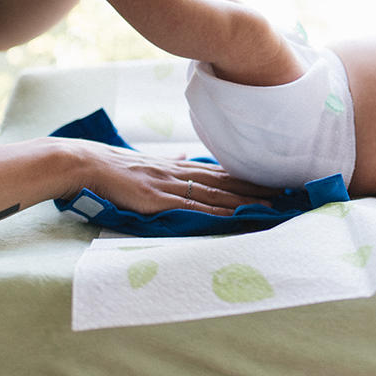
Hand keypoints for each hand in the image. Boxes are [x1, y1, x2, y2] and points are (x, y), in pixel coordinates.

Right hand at [72, 141, 274, 214]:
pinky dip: (218, 214)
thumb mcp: (148, 162)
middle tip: (289, 196)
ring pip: (218, 195)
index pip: (223, 173)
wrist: (86, 164)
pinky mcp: (158, 201)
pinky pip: (194, 209)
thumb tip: (183, 157)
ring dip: (248, 202)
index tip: (276, 182)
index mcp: (179, 168)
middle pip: (229, 182)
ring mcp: (171, 187)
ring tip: (274, 208)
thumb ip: (170, 163)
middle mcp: (181, 174)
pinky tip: (237, 218)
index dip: (251, 178)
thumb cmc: (113, 168)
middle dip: (260, 190)